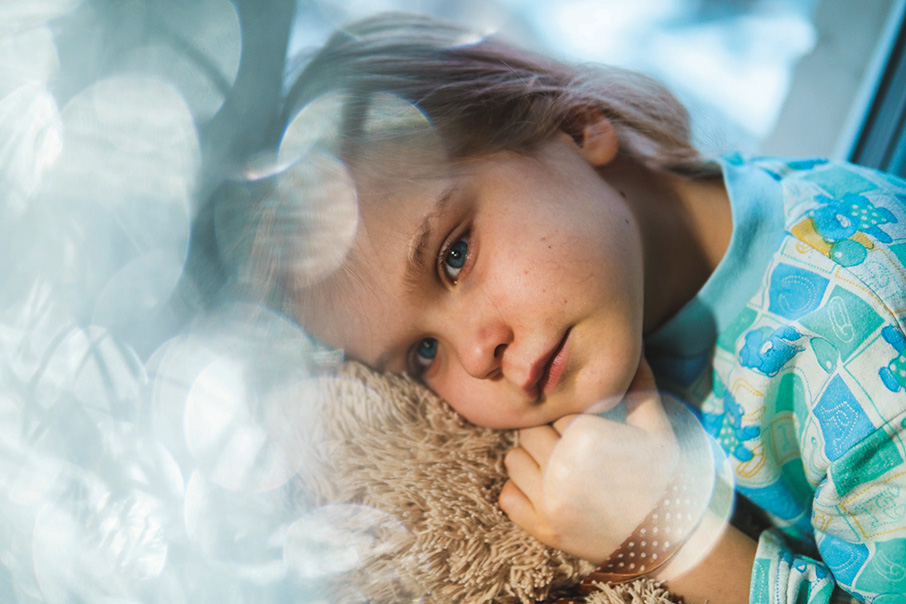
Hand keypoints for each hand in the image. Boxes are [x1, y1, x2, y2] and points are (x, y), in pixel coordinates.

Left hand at [498, 358, 678, 562]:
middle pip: (528, 431)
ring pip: (513, 459)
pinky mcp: (542, 530)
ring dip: (533, 461)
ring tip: (562, 469)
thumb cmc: (664, 478)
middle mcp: (562, 469)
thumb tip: (634, 347)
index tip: (583, 426)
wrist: (668, 539)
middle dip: (547, 435)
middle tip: (572, 447)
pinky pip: (507, 496)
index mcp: (588, 437)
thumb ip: (640, 385)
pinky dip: (522, 492)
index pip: (553, 408)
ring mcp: (549, 502)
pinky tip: (549, 491)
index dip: (567, 415)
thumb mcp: (658, 429)